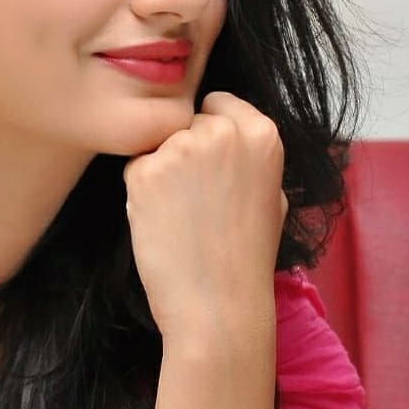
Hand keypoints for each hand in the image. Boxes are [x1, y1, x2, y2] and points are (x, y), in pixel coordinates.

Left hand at [123, 91, 287, 347]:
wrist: (219, 305)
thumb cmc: (247, 257)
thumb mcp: (272, 194)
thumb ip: (249, 154)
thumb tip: (225, 128)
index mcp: (262, 133)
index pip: (218, 103)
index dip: (211, 133)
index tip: (214, 167)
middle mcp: (223, 131)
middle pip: (186, 123)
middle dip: (185, 151)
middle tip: (198, 201)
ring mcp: (181, 148)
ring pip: (158, 145)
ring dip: (162, 171)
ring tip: (183, 216)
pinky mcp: (144, 171)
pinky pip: (136, 168)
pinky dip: (142, 192)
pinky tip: (163, 222)